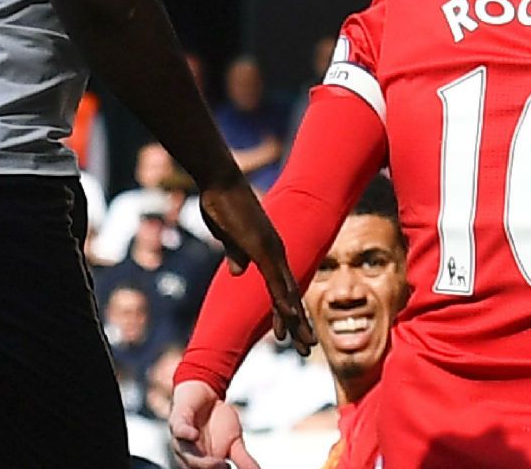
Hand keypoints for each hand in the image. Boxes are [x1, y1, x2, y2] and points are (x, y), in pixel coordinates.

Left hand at [169, 380, 258, 468]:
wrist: (206, 391)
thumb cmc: (218, 421)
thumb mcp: (235, 442)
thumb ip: (243, 459)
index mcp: (200, 464)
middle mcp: (188, 456)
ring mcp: (182, 439)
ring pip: (186, 455)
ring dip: (200, 461)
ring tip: (219, 464)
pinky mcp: (178, 420)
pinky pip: (179, 429)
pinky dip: (185, 433)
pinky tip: (194, 435)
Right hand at [198, 178, 314, 355]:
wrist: (220, 180)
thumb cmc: (221, 203)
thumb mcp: (228, 236)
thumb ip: (235, 254)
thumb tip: (238, 273)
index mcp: (268, 251)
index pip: (282, 288)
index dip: (288, 313)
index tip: (293, 334)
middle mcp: (276, 252)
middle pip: (292, 295)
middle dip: (301, 324)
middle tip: (310, 349)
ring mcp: (271, 250)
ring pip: (288, 293)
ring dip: (297, 321)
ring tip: (307, 345)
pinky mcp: (261, 248)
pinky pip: (275, 280)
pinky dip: (284, 300)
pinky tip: (291, 317)